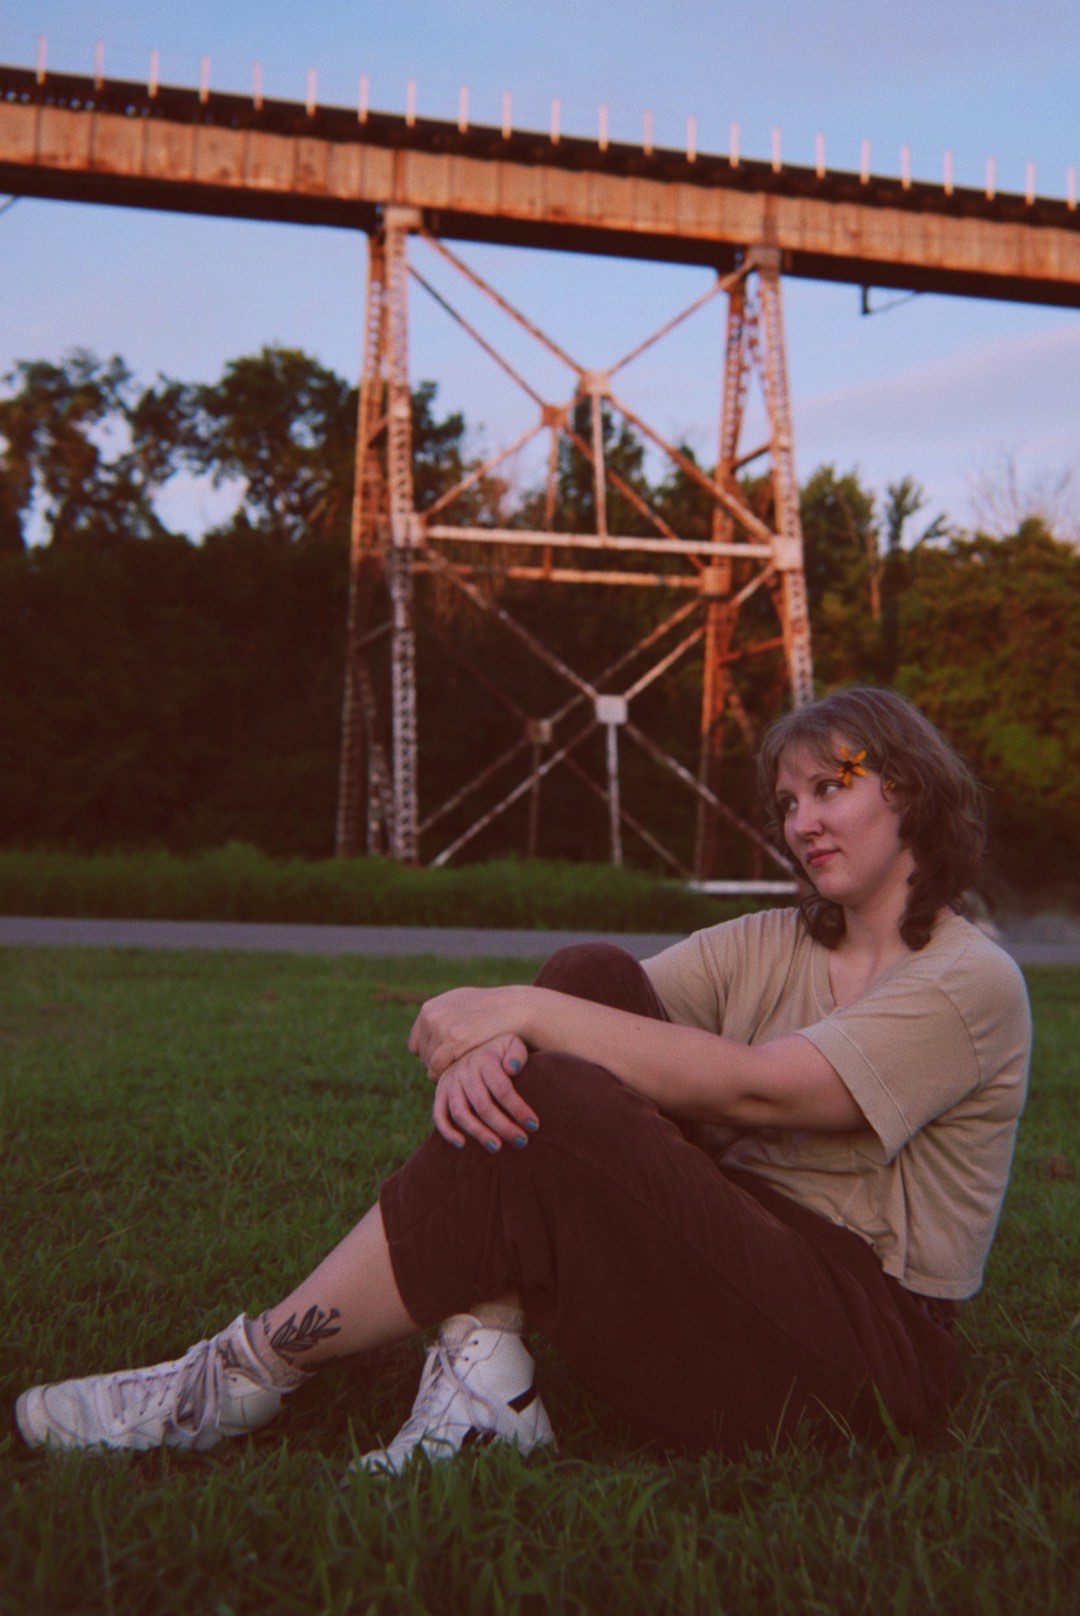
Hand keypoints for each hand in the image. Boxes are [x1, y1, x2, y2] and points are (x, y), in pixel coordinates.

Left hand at [409, 985, 526, 1078]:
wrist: (512, 1008)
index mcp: (428, 1008)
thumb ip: (441, 1014)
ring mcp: (440, 1027)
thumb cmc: (490, 1009)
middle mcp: (431, 1015)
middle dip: (437, 1064)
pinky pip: (437, 1068)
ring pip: (429, 1063)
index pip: (415, 1044)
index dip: (430, 1056)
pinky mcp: (453, 1040)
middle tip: (457, 1067)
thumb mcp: (459, 1003)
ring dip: (442, 1070)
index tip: (446, 1062)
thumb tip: (428, 1024)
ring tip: (461, 1069)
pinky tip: (459, 1074)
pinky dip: (444, 1075)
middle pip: (422, 1055)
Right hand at [432, 1035, 536, 1151]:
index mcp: (485, 1059)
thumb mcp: (511, 1042)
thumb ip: (517, 1053)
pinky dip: (447, 1131)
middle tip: (521, 1141)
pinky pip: (438, 1114)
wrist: (473, 1041)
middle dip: (503, 1126)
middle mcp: (465, 1070)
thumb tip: (513, 1068)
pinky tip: (462, 1144)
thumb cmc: (500, 1050)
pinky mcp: (440, 1091)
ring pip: (461, 1112)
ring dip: (478, 1133)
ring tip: (497, 1147)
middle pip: (483, 1105)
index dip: (518, 1109)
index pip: (502, 1089)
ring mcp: (450, 1082)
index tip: (533, 1125)